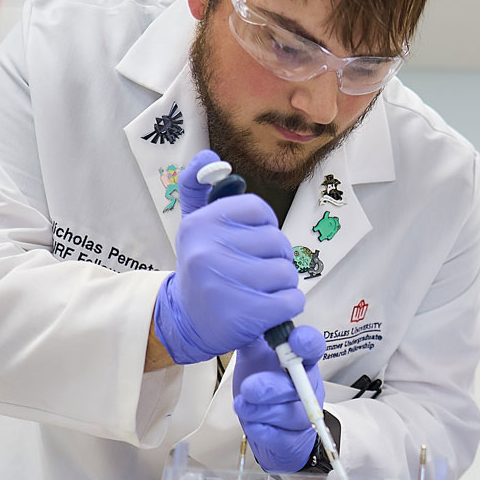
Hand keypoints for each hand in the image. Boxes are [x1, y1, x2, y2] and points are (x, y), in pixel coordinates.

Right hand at [153, 150, 305, 363]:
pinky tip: (266, 309)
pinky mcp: (244, 314)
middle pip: (277, 242)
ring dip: (281, 284)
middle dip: (274, 259)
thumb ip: (199, 188)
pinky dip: (287, 306)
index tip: (248, 243)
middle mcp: (208, 250)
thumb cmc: (203, 269)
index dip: (263, 227)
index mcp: (200, 224)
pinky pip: (291, 300)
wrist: (188, 322)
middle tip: (253, 272)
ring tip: (257, 291)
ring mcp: (226, 283)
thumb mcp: (195, 226)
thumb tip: (209, 157)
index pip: (258, 209)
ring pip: (286, 271)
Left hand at [233, 324, 326, 471]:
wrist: (271, 429)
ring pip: (290, 413)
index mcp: (301, 362)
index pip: (313, 347)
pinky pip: (280, 436)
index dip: (306, 343)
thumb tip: (239, 313)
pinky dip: (262, 430)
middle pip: (300, 384)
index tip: (293, 340)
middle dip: (273, 386)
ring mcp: (303, 414)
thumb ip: (252, 338)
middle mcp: (307, 386)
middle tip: (250, 387)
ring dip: (261, 410)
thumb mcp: (255, 359)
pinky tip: (253, 423)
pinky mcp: (293, 439)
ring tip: (243, 404)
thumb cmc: (265, 389)